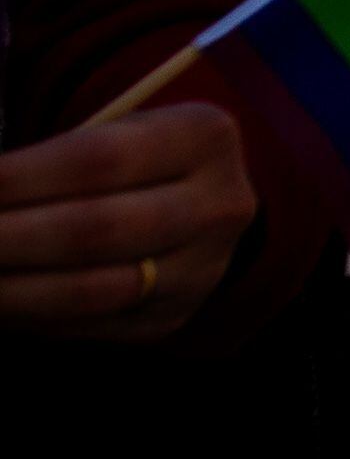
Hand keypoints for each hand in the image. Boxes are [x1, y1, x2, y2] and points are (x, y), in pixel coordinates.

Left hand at [0, 104, 253, 335]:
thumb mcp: (112, 133)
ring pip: (93, 289)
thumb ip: (50, 161)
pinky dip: (31, 315)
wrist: (197, 202)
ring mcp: (203, 268)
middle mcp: (219, 204)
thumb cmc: (129, 159)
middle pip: (96, 229)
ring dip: (12, 289)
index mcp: (204, 136)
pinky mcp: (173, 316)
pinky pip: (90, 325)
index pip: (98, 159)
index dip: (19, 179)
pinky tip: (0, 299)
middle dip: (6, 238)